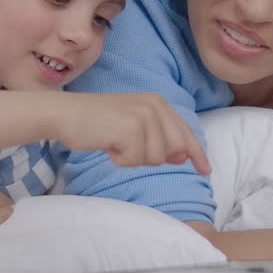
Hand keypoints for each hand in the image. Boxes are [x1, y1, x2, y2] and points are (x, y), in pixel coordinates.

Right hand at [54, 93, 211, 174]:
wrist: (66, 115)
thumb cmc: (97, 122)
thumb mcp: (134, 125)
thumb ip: (159, 138)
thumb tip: (182, 156)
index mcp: (159, 103)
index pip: (186, 133)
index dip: (197, 154)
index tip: (205, 170)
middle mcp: (155, 105)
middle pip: (174, 151)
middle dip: (151, 156)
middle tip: (126, 145)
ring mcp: (144, 116)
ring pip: (154, 159)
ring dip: (133, 158)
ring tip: (115, 142)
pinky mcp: (131, 128)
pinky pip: (135, 160)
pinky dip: (120, 159)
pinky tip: (108, 144)